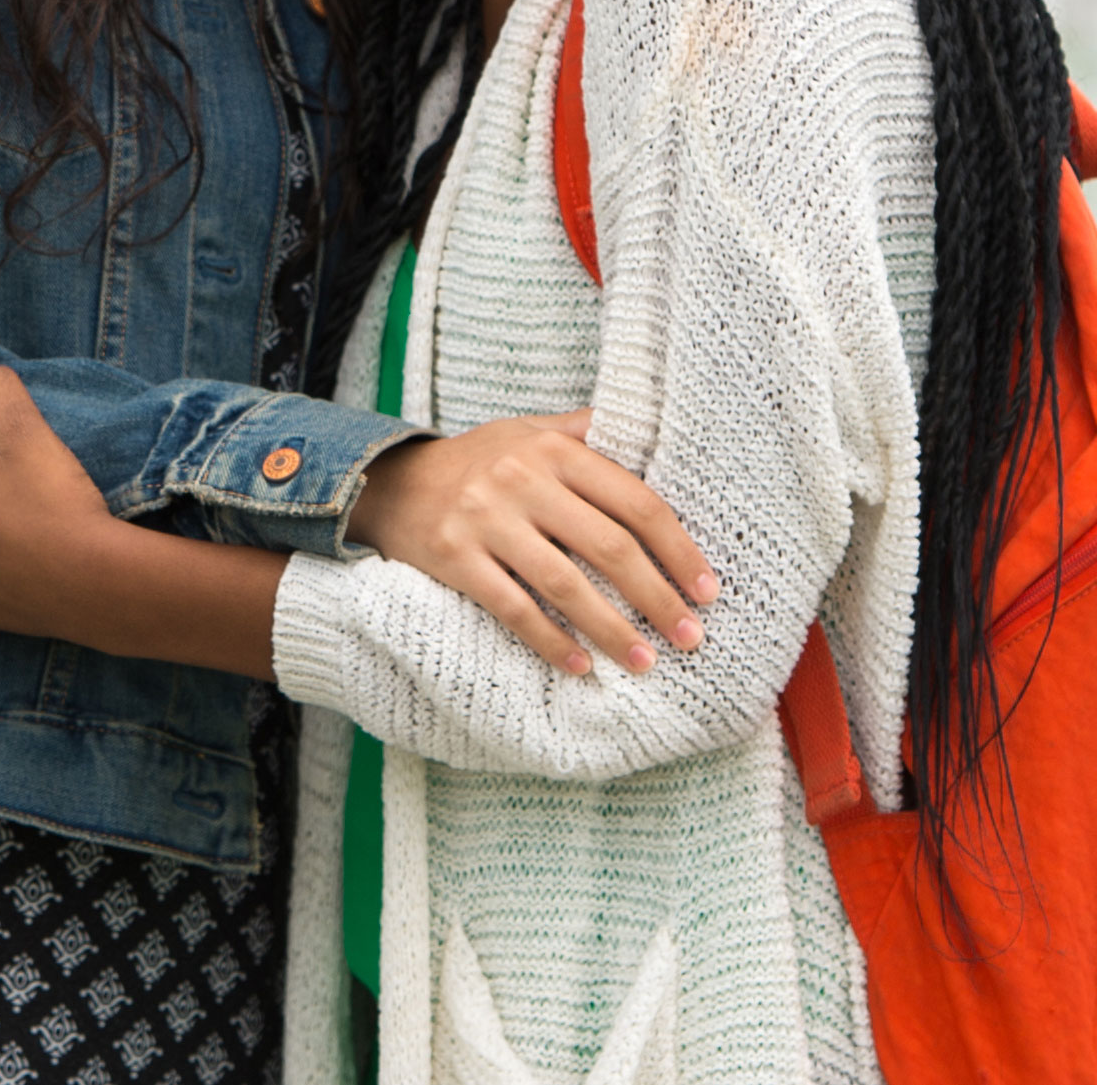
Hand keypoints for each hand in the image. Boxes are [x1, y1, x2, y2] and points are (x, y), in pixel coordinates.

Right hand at [348, 411, 716, 675]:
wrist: (390, 484)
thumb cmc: (478, 463)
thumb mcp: (530, 432)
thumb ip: (586, 434)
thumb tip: (653, 435)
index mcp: (554, 450)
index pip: (635, 501)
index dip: (678, 549)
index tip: (706, 590)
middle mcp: (522, 480)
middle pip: (608, 547)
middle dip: (657, 597)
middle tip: (689, 637)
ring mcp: (486, 520)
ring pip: (565, 583)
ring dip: (611, 629)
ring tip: (644, 661)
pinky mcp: (455, 558)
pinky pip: (512, 607)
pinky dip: (549, 640)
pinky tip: (578, 665)